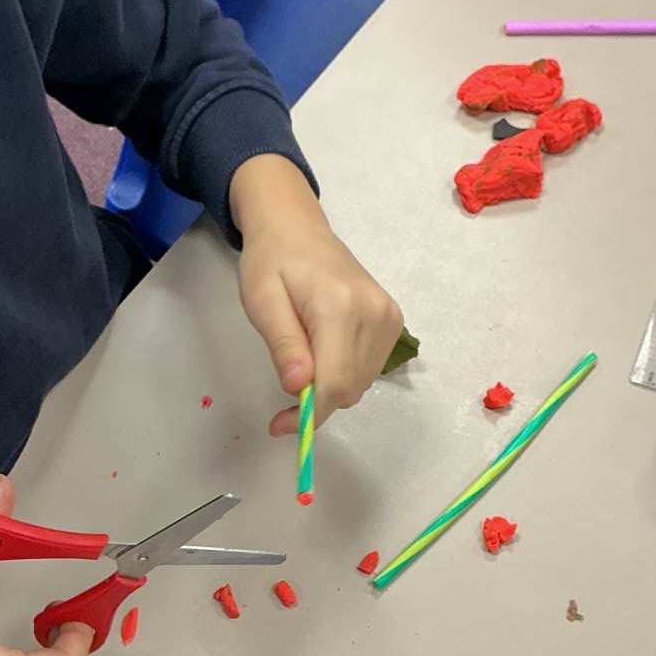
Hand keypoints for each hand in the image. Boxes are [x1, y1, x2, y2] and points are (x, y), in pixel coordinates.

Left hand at [229, 155, 402, 436]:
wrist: (297, 228)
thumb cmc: (271, 262)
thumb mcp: (262, 302)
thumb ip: (284, 344)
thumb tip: (299, 387)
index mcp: (340, 306)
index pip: (335, 382)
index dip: (309, 414)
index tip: (280, 426)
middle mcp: (374, 313)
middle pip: (349, 388)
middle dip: (316, 401)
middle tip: (284, 386)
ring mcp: (389, 317)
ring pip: (360, 383)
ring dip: (329, 387)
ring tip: (303, 354)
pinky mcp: (393, 320)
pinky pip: (369, 368)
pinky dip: (344, 372)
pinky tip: (324, 348)